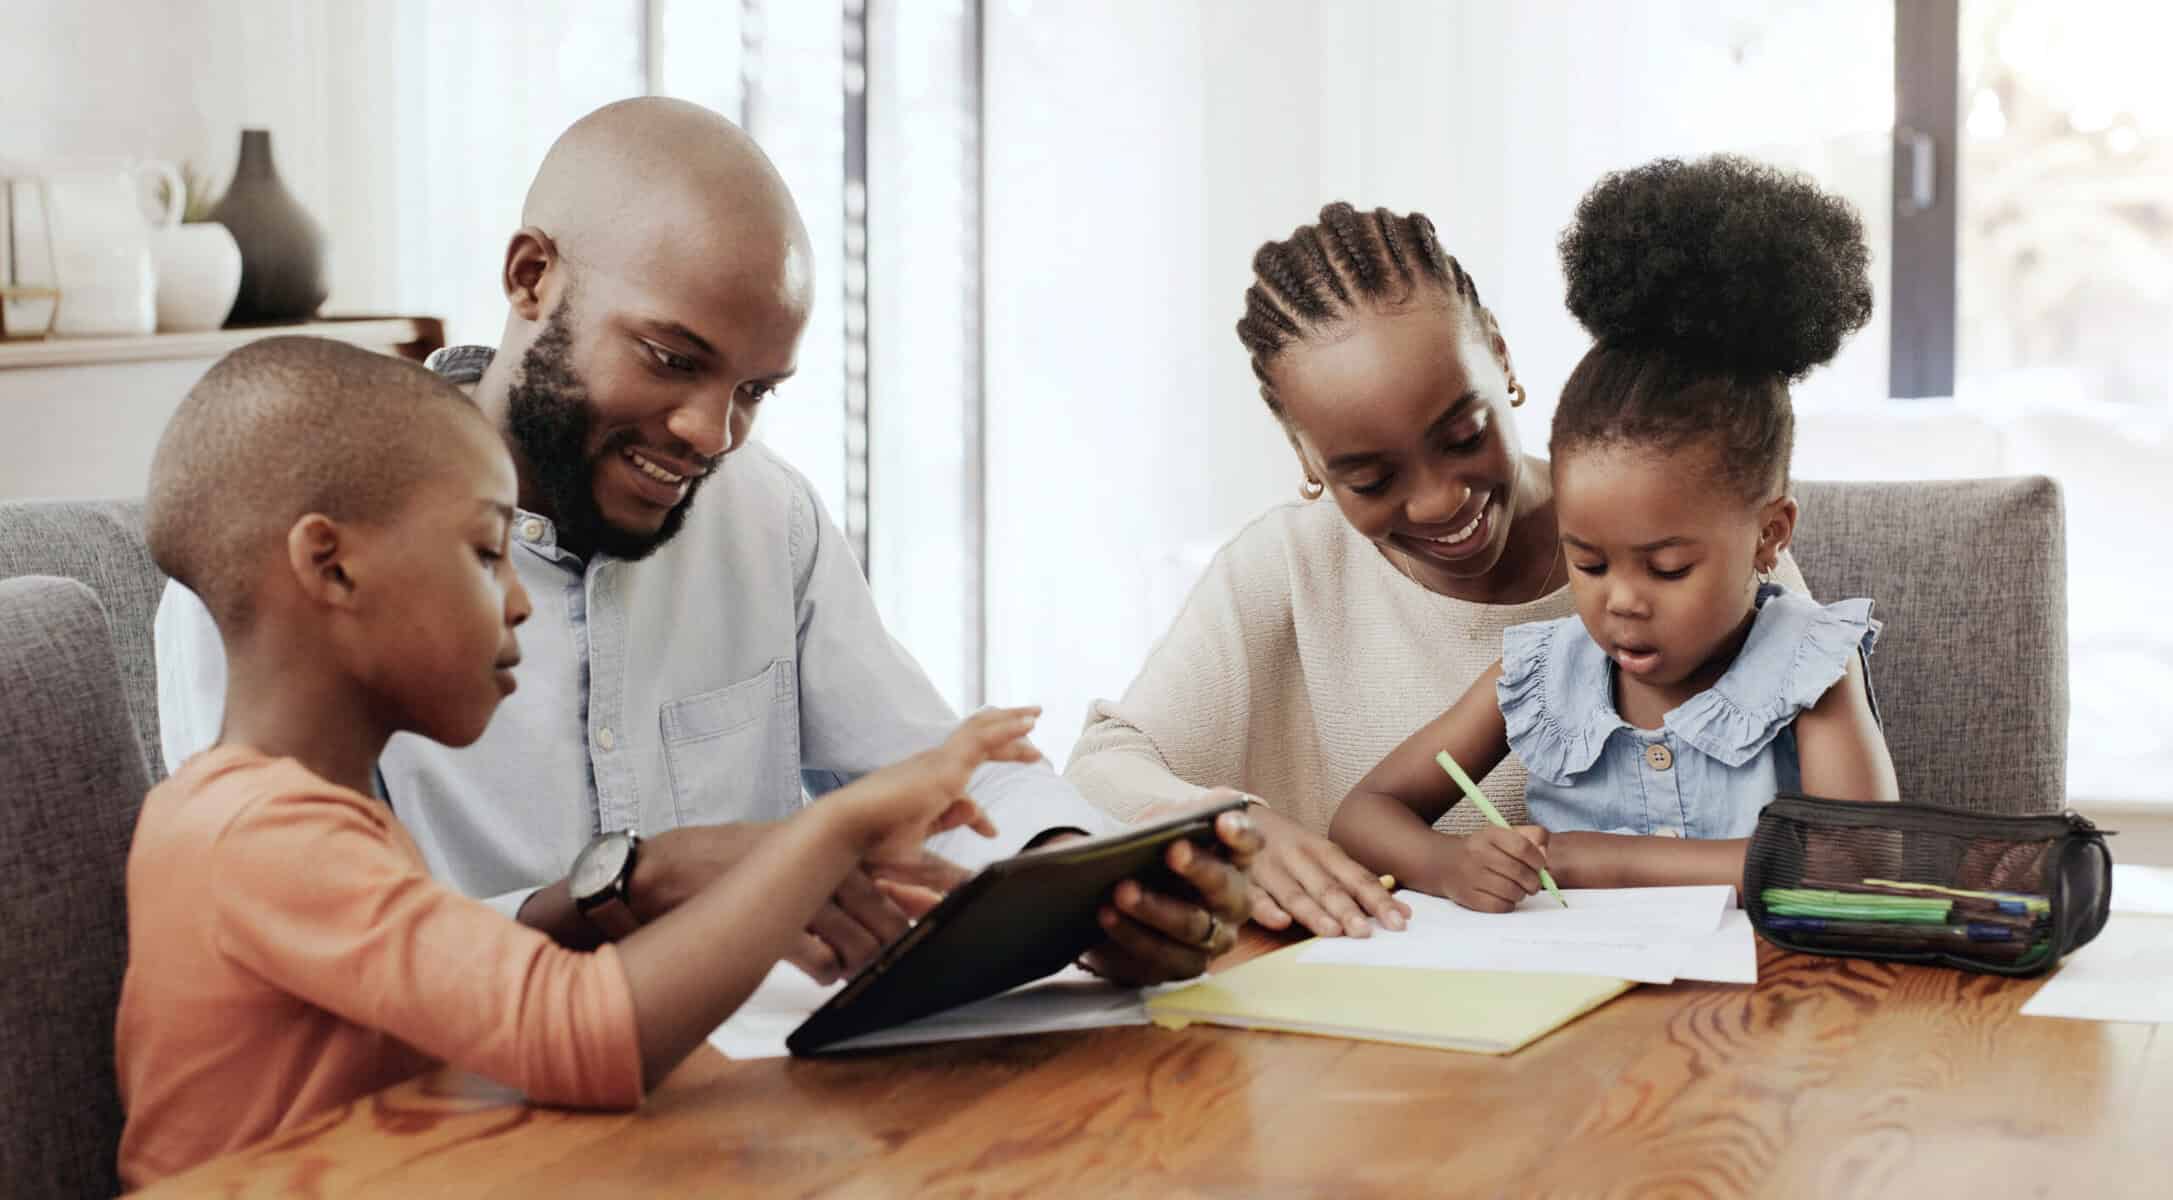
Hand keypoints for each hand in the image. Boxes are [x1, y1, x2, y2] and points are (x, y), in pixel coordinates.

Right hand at [631, 823, 971, 985]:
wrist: (685, 868)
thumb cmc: (757, 862)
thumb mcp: (816, 853)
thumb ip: (872, 866)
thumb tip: (923, 884)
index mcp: (845, 845)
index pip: (914, 860)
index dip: (948, 880)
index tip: (978, 895)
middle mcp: (831, 865)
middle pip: (893, 914)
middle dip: (906, 939)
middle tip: (914, 954)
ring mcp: (804, 895)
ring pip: (861, 943)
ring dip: (865, 963)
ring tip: (857, 966)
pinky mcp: (777, 925)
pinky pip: (820, 961)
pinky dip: (827, 971)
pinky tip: (822, 968)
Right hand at [840, 706, 1037, 863]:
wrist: (846, 832)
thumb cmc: (870, 847)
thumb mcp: (916, 858)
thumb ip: (945, 861)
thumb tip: (979, 860)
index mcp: (923, 792)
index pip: (959, 798)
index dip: (978, 817)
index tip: (991, 833)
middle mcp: (930, 771)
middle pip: (975, 747)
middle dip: (1004, 742)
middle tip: (1030, 740)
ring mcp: (937, 763)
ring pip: (981, 733)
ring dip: (1009, 724)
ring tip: (1034, 716)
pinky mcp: (945, 764)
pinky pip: (983, 739)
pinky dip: (1007, 730)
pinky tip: (1028, 726)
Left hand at [1078, 802, 1262, 985]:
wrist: (1133, 897)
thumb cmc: (1157, 854)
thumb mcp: (1165, 826)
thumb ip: (1173, 818)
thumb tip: (1165, 821)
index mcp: (1234, 858)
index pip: (1249, 842)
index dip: (1240, 833)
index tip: (1223, 821)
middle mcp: (1233, 902)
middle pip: (1225, 887)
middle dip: (1200, 868)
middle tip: (1172, 850)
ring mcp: (1213, 939)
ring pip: (1193, 928)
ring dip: (1156, 910)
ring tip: (1120, 892)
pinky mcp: (1182, 966)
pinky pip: (1161, 958)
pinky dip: (1130, 936)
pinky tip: (1107, 917)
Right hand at [1242, 802, 1409, 936]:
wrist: (1234, 816)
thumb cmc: (1290, 846)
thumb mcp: (1322, 855)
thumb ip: (1355, 882)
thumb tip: (1402, 911)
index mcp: (1322, 850)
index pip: (1355, 877)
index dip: (1378, 899)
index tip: (1399, 921)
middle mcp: (1298, 858)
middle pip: (1326, 886)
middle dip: (1347, 909)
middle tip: (1366, 932)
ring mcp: (1269, 868)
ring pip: (1293, 893)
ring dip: (1313, 912)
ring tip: (1333, 932)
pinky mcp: (1242, 880)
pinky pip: (1254, 897)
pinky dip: (1267, 909)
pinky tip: (1281, 922)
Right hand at [1435, 824, 1551, 912]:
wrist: (1445, 863)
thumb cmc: (1483, 849)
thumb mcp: (1504, 834)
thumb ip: (1532, 837)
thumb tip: (1544, 855)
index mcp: (1490, 834)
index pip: (1523, 847)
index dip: (1538, 860)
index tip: (1540, 866)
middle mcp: (1478, 853)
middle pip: (1520, 872)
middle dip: (1534, 882)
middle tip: (1533, 884)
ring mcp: (1471, 875)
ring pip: (1512, 891)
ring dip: (1521, 894)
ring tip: (1518, 890)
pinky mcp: (1468, 896)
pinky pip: (1499, 906)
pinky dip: (1508, 904)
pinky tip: (1505, 897)